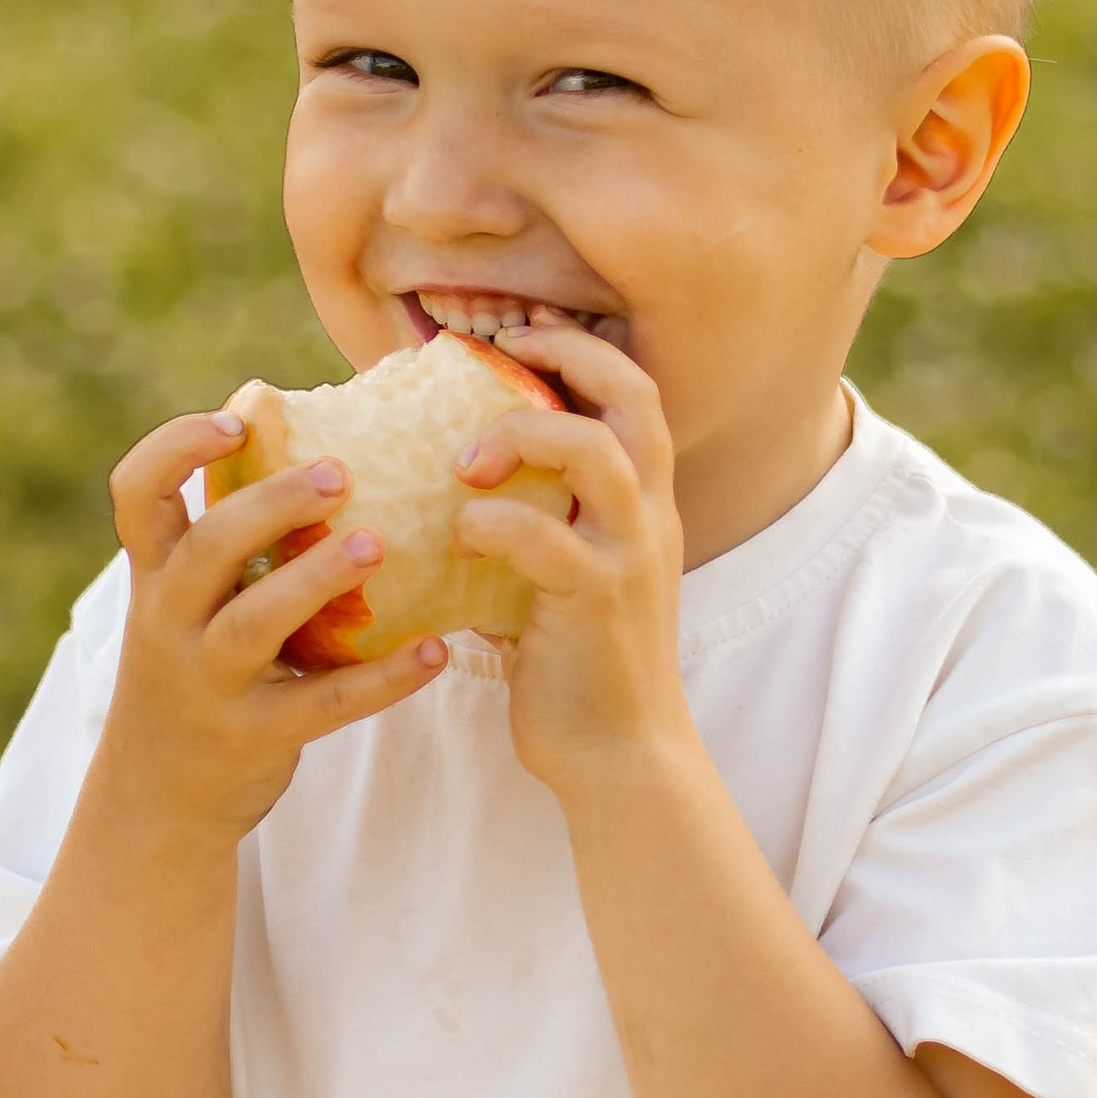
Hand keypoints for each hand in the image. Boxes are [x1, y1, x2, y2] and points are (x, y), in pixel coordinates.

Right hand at [99, 410, 446, 844]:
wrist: (156, 798)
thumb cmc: (193, 673)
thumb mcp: (184, 607)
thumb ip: (227, 545)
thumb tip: (320, 449)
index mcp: (155, 577)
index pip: (137, 494)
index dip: (176, 447)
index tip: (236, 420)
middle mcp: (170, 622)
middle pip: (209, 547)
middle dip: (272, 504)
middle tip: (341, 473)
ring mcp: (209, 682)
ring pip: (255, 622)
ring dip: (316, 578)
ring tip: (377, 544)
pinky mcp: (256, 736)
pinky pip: (325, 703)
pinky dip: (384, 679)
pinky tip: (434, 651)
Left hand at [451, 321, 689, 792]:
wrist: (620, 757)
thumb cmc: (577, 667)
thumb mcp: (567, 577)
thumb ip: (534, 525)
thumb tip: (446, 487)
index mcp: (645, 501)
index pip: (634, 390)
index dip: (579, 348)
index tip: (517, 340)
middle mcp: (650, 514)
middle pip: (633, 393)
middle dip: (565, 355)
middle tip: (501, 358)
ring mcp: (629, 555)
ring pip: (595, 450)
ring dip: (520, 435)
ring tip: (465, 463)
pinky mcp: (597, 601)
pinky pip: (542, 538)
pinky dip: (490, 525)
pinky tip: (458, 540)